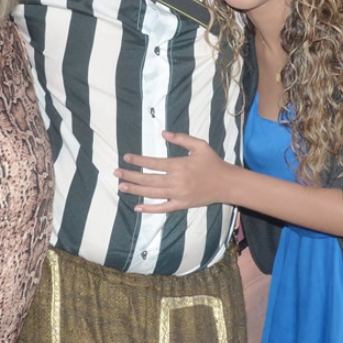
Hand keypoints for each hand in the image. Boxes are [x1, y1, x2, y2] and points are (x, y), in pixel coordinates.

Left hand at [115, 131, 232, 212]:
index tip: (126, 157)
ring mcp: (178, 194)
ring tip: (121, 187)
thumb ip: (181, 138)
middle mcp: (176, 181)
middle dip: (131, 176)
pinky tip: (138, 207)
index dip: (138, 160)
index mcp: (179, 165)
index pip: (153, 163)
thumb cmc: (213, 162)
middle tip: (116, 173)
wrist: (226, 183)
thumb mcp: (199, 145)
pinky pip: (163, 208)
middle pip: (149, 179)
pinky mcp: (182, 204)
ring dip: (136, 190)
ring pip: (152, 193)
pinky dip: (150, 208)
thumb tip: (163, 133)